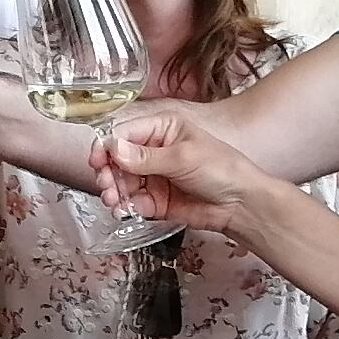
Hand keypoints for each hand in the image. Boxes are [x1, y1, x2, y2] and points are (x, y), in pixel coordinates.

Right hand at [91, 102, 270, 234]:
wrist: (241, 204)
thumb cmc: (221, 169)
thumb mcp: (183, 157)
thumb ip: (146, 157)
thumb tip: (113, 149)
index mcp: (162, 128)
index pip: (125, 132)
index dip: (107, 146)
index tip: (97, 161)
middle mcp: (154, 150)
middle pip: (117, 159)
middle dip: (108, 172)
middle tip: (107, 185)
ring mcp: (153, 176)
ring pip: (121, 182)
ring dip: (113, 191)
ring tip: (113, 201)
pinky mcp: (155, 200)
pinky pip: (132, 202)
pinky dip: (124, 207)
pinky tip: (124, 210)